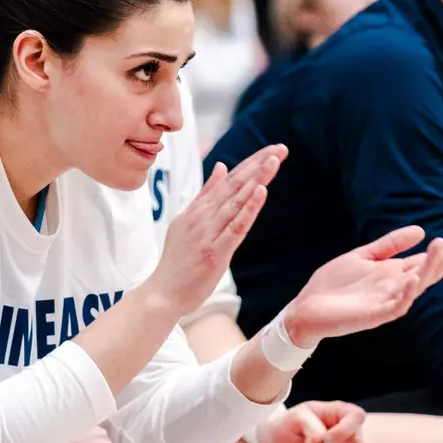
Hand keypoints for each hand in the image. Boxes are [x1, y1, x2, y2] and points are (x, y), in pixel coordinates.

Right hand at [149, 144, 285, 317]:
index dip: (251, 163)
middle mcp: (203, 217)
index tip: (272, 150)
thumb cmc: (177, 260)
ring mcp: (208, 234)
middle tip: (280, 149)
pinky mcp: (214, 253)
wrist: (162, 293)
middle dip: (258, 166)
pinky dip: (248, 208)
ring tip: (273, 162)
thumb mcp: (187, 221)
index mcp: (199, 209)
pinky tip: (261, 191)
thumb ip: (206, 194)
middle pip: (235, 186)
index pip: (230, 180)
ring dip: (256, 180)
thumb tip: (221, 166)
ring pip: (236, 202)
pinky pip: (235, 227)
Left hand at [284, 226, 442, 347]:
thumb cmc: (334, 283)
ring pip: (417, 287)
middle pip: (429, 272)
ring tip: (440, 247)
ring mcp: (386, 303)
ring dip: (429, 268)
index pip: (427, 261)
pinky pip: (396, 307)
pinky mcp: (373, 316)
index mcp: (395, 274)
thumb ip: (389, 245)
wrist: (307, 307)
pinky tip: (413, 278)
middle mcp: (396, 288)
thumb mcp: (363, 256)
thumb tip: (421, 230)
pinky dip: (406, 294)